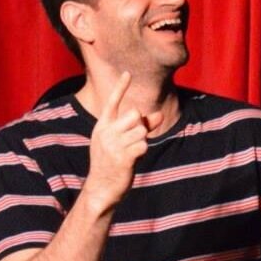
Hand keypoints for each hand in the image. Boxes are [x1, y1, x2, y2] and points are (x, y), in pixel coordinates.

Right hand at [82, 72, 160, 211]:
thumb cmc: (113, 161)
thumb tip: (158, 114)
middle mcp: (105, 132)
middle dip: (140, 124)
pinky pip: (143, 144)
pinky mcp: (121, 157)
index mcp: (102, 126)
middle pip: (134, 113)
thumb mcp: (122, 141)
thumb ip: (141, 126)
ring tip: (132, 151)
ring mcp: (112, 144)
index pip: (112, 102)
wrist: (101, 187)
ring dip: (142, 140)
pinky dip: (143, 151)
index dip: (121, 87)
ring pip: (141, 129)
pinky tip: (134, 159)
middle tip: (132, 140)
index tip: (128, 72)